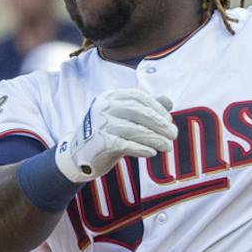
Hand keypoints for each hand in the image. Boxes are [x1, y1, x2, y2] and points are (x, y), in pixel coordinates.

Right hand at [53, 88, 175, 181]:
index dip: (157, 108)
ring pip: (133, 129)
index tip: (169, 120)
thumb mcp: (124, 118)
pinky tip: (152, 153)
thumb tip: (169, 102)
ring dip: (154, 138)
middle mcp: (104, 107)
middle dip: (159, 123)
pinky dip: (140, 148)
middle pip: (137, 111)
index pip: (138, 97)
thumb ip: (145, 108)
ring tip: (167, 147)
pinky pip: (124, 144)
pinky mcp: (99, 142)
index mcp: (110, 97)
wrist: (77, 155)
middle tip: (173, 135)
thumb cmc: (106, 134)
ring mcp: (100, 124)